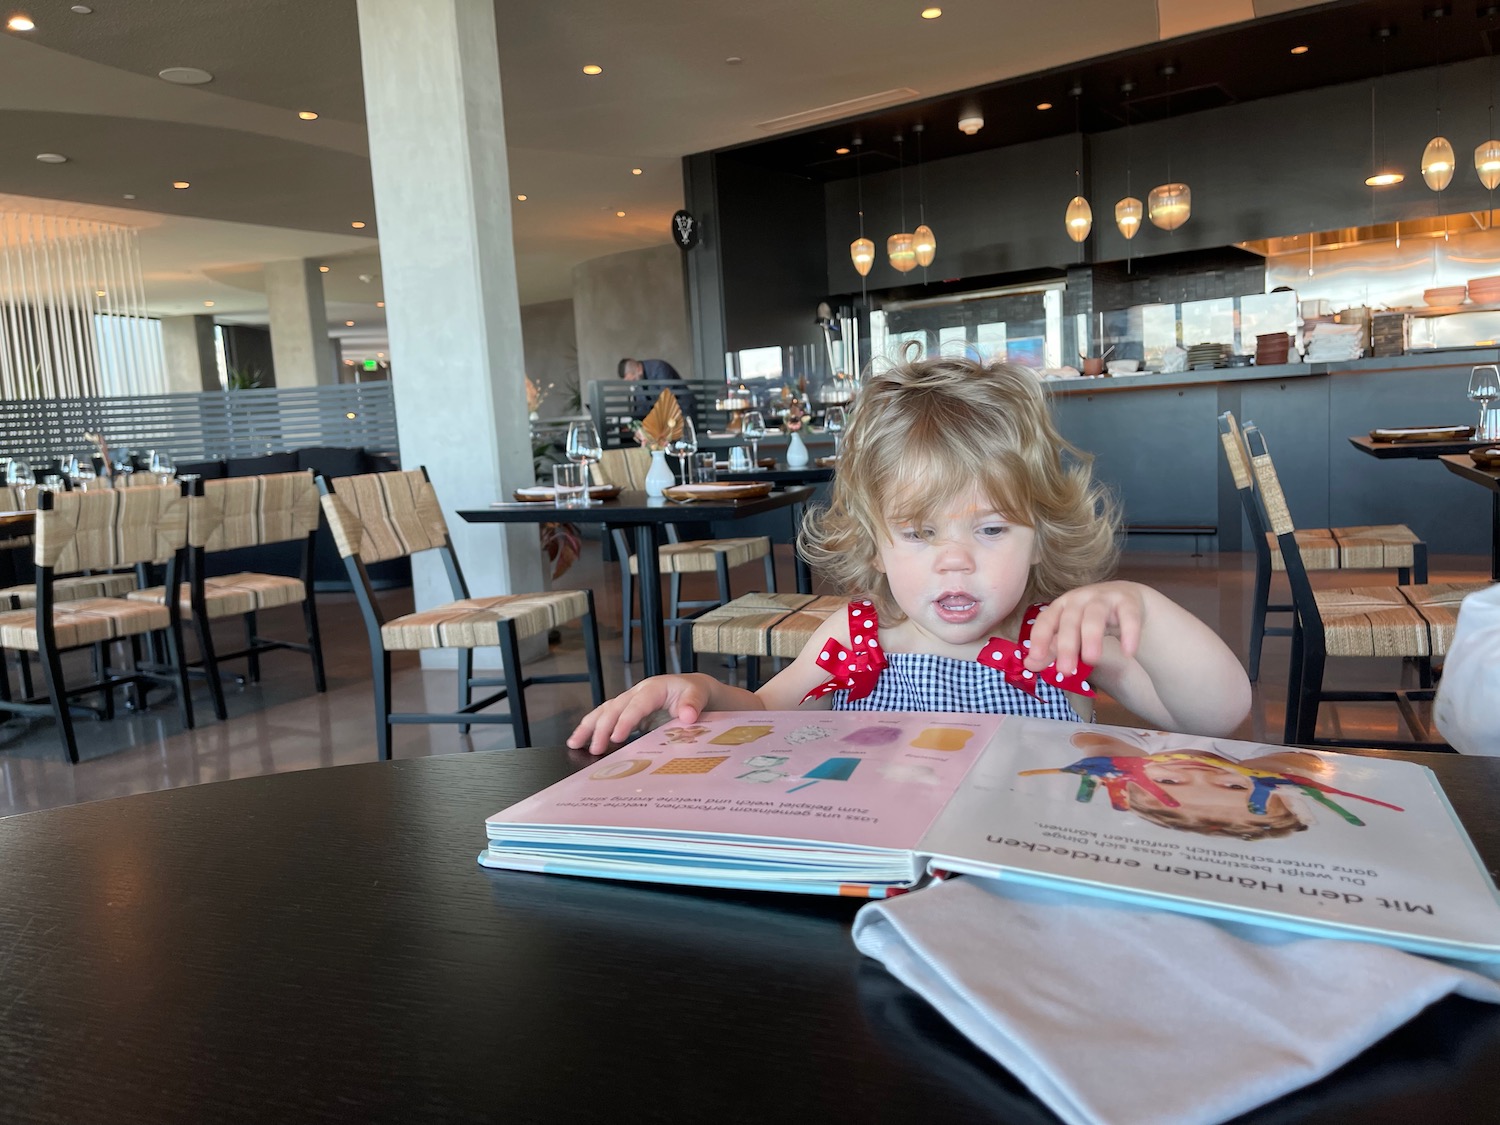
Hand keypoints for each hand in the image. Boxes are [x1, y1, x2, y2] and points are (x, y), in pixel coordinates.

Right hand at [567, 674, 718, 755]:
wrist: (696, 691)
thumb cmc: (697, 693)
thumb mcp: (701, 696)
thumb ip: (693, 704)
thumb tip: (687, 716)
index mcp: (654, 688)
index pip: (636, 705)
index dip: (625, 721)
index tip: (616, 738)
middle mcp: (638, 692)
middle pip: (614, 707)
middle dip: (601, 728)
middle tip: (595, 749)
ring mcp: (631, 701)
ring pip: (605, 710)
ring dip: (588, 726)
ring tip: (574, 743)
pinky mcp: (628, 710)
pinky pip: (607, 717)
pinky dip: (593, 727)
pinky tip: (581, 741)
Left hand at [1023, 581, 1145, 677]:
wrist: (1125, 598)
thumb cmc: (1089, 618)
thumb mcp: (1069, 632)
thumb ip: (1051, 649)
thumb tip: (1029, 665)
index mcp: (1061, 606)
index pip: (1046, 620)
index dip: (1040, 638)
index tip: (1035, 658)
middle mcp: (1079, 599)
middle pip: (1070, 620)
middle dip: (1066, 646)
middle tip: (1066, 671)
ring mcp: (1104, 598)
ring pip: (1095, 616)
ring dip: (1091, 637)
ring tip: (1091, 660)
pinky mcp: (1127, 602)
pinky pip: (1128, 616)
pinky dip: (1128, 633)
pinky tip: (1128, 652)